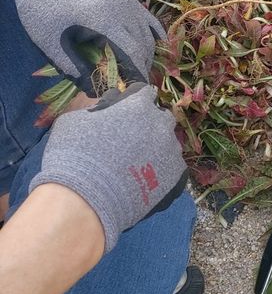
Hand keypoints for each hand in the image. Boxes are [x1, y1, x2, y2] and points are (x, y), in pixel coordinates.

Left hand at [1, 0, 163, 91]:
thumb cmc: (41, 8)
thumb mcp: (50, 41)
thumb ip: (72, 66)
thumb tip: (91, 89)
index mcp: (102, 18)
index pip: (132, 51)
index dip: (137, 72)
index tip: (136, 89)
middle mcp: (120, 7)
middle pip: (143, 43)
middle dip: (142, 65)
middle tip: (135, 83)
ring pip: (147, 31)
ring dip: (147, 52)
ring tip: (139, 69)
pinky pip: (147, 17)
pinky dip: (153, 33)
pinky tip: (157, 45)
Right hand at [29, 84, 188, 251]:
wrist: (84, 201)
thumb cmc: (74, 155)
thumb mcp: (75, 120)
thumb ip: (97, 109)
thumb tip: (105, 108)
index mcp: (138, 105)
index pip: (143, 92)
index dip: (133, 100)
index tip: (125, 109)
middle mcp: (161, 125)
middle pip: (161, 117)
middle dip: (149, 123)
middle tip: (130, 138)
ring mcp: (171, 151)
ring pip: (168, 144)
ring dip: (157, 147)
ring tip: (137, 163)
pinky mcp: (177, 177)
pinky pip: (172, 169)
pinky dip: (161, 172)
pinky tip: (144, 180)